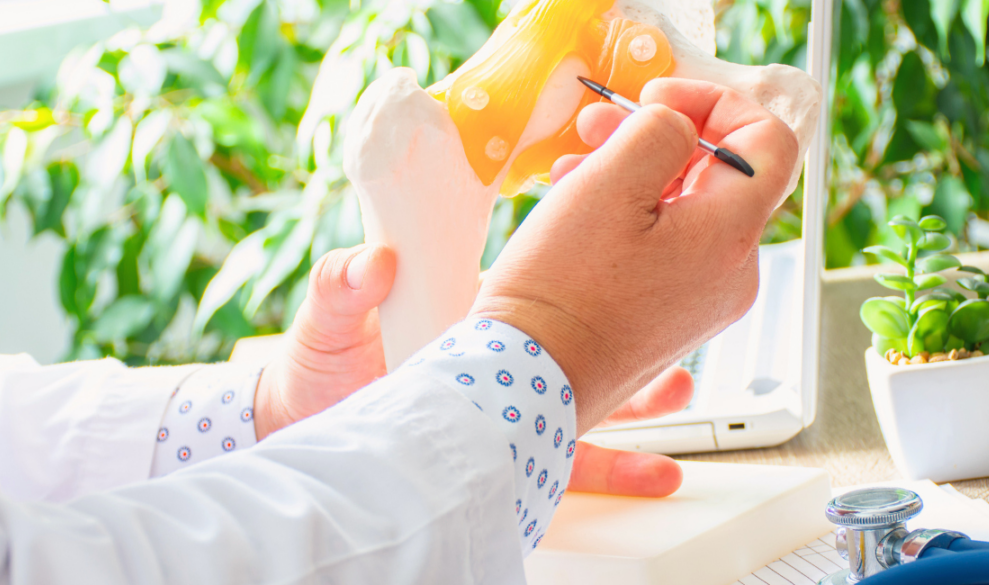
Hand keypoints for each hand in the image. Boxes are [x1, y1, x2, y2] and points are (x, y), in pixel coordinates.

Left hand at [254, 242, 691, 496]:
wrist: (309, 436)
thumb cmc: (316, 372)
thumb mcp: (329, 323)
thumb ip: (343, 289)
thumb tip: (374, 263)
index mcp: (472, 310)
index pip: (537, 275)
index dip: (578, 252)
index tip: (616, 227)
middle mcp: (506, 355)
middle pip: (584, 335)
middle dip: (634, 324)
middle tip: (674, 307)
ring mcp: (514, 404)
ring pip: (593, 396)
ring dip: (642, 393)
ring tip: (679, 387)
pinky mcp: (513, 453)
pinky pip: (573, 461)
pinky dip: (618, 465)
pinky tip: (659, 469)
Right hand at [471, 78, 797, 433]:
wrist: (527, 377)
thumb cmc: (561, 291)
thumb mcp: (610, 181)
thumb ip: (660, 131)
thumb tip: (678, 126)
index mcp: (730, 235)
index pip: (768, 141)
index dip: (717, 103)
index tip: (659, 99)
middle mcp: (731, 272)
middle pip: (718, 174)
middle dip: (658, 137)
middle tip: (600, 126)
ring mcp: (703, 301)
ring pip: (686, 209)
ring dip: (635, 175)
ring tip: (575, 171)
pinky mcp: (671, 318)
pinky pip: (668, 247)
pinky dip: (631, 217)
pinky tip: (581, 214)